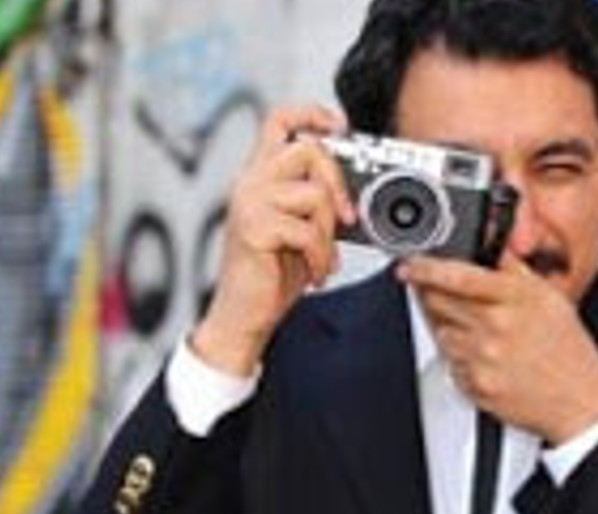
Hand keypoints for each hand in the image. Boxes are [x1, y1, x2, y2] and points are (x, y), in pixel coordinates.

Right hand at [193, 105, 355, 375]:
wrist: (243, 316)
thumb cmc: (270, 275)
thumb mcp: (301, 231)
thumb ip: (318, 205)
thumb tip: (354, 196)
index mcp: (260, 176)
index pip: (280, 120)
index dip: (312, 113)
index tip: (340, 127)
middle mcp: (250, 182)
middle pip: (307, 148)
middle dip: (338, 183)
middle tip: (347, 218)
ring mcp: (249, 202)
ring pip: (314, 194)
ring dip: (329, 233)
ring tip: (322, 258)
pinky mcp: (254, 228)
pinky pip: (307, 231)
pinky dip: (321, 257)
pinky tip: (316, 274)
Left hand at [398, 254, 597, 444]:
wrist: (579, 401)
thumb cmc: (568, 351)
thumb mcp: (549, 297)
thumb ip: (515, 270)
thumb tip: (491, 246)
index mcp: (516, 297)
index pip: (458, 275)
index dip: (426, 268)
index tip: (410, 266)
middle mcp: (497, 325)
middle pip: (438, 301)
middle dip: (431, 295)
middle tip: (436, 294)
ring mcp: (484, 357)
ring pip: (441, 333)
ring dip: (450, 329)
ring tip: (480, 334)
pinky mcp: (476, 385)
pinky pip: (451, 364)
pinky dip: (461, 360)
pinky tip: (486, 359)